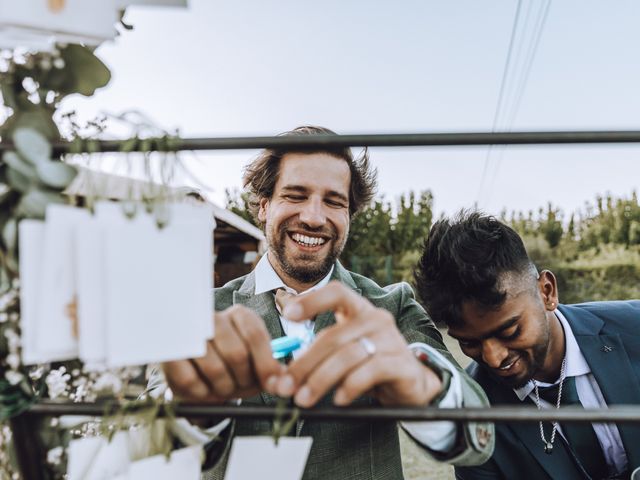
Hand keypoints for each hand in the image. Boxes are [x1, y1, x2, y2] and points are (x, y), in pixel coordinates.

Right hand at [163, 305, 283, 402]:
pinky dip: (202, 394)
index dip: (266, 364)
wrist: (190, 366)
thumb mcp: (252, 362)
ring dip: (223, 389)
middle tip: (241, 388)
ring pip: (215, 369)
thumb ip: (269, 368)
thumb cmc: (228, 363)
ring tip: (223, 389)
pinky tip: (204, 390)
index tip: (273, 384)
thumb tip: (283, 379)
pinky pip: (191, 381)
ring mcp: (189, 334)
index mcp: (239, 316)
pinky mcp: (170, 354)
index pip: (256, 335)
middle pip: (237, 354)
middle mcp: (213, 318)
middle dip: (243, 380)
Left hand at [274, 281, 441, 407]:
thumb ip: (317, 354)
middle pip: (333, 336)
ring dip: (321, 379)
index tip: (289, 315)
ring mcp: (391, 340)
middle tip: (286, 386)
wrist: (410, 384)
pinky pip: (370, 372)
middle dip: (304, 363)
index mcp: (359, 310)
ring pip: (348, 356)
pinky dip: (350, 387)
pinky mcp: (402, 363)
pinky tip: (338, 399)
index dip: (312, 300)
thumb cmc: (369, 364)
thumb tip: (281, 374)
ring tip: (304, 399)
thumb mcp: (342, 352)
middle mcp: (376, 319)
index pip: (336, 292)